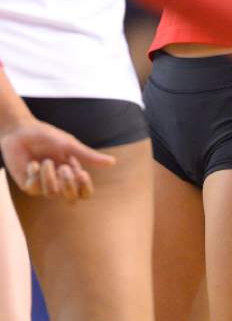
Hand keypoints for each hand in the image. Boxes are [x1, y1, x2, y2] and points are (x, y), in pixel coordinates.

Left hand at [0, 120, 114, 201]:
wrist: (20, 131)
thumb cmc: (47, 136)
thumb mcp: (69, 144)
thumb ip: (88, 156)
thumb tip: (113, 162)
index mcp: (73, 171)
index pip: (84, 192)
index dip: (85, 188)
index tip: (82, 174)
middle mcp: (60, 181)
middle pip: (71, 198)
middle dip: (68, 184)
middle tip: (63, 168)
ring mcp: (43, 185)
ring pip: (52, 193)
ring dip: (49, 175)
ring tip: (45, 161)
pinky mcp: (29, 185)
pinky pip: (35, 188)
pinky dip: (35, 173)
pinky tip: (32, 163)